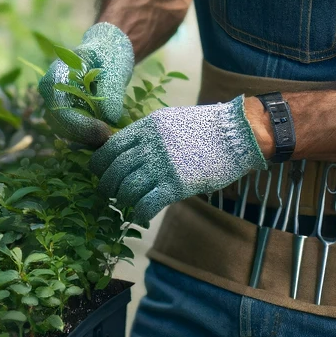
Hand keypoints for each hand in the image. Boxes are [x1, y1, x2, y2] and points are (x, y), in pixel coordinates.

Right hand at [38, 22, 134, 147]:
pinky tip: (106, 136)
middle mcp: (52, 91)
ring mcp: (58, 104)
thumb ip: (110, 90)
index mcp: (57, 74)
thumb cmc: (109, 55)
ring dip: (86, 139)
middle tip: (110, 138)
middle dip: (84, 135)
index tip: (104, 130)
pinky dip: (88, 137)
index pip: (59, 105)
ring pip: (65, 130)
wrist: (109, 52)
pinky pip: (73, 131)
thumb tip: (110, 118)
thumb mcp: (113, 67)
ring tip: (110, 137)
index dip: (79, 123)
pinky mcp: (68, 113)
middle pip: (59, 122)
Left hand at [89, 96, 267, 223]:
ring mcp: (162, 166)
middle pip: (115, 170)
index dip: (100, 164)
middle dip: (107, 186)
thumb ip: (147, 134)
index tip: (100, 173)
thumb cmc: (205, 128)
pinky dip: (139, 213)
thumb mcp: (170, 120)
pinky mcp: (176, 185)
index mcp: (147, 127)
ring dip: (123, 200)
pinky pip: (146, 204)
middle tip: (109, 194)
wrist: (236, 134)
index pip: (111, 147)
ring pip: (127, 189)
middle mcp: (150, 145)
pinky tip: (141, 215)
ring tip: (127, 204)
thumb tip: (126, 151)